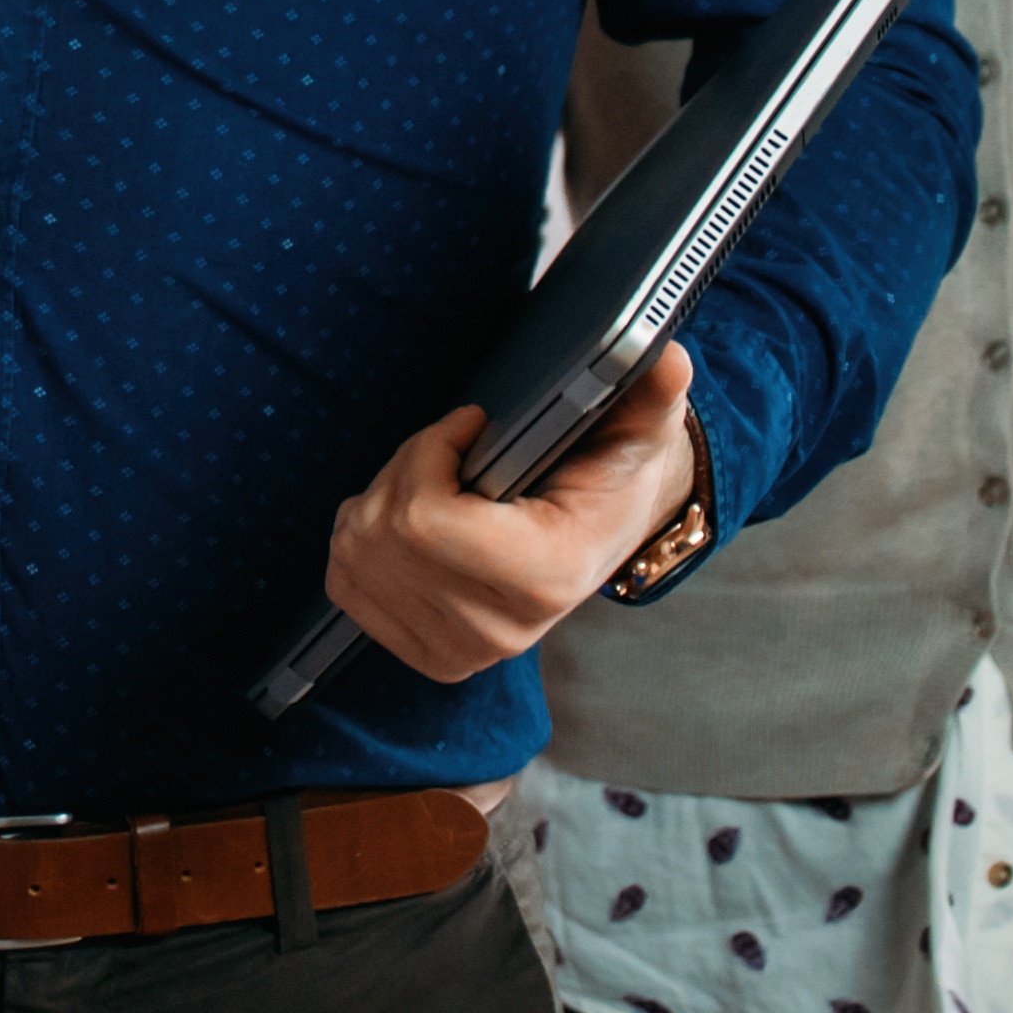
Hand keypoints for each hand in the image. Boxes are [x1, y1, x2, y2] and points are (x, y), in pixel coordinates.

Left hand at [324, 344, 702, 685]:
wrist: (601, 537)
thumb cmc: (610, 475)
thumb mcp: (637, 429)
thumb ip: (650, 392)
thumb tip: (667, 356)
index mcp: (548, 576)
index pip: (425, 521)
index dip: (430, 453)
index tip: (470, 424)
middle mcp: (501, 631)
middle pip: (384, 530)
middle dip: (405, 467)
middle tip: (450, 449)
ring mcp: (460, 652)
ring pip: (356, 551)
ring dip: (379, 498)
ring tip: (434, 483)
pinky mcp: (427, 656)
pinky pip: (345, 582)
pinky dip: (361, 537)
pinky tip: (409, 523)